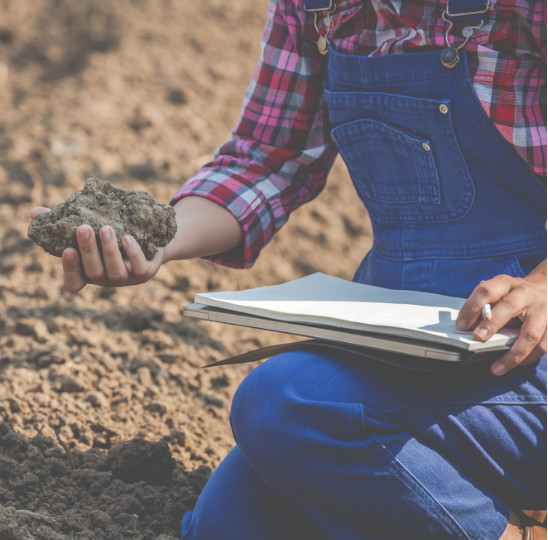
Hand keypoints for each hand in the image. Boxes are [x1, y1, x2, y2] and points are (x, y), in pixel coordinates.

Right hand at [30, 207, 163, 290]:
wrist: (149, 237)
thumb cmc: (112, 233)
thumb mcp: (89, 228)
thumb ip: (62, 223)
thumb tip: (34, 213)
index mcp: (89, 272)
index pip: (75, 282)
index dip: (70, 270)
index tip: (66, 249)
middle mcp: (106, 278)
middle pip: (94, 272)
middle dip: (88, 250)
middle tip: (84, 227)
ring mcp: (127, 278)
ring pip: (115, 271)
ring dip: (109, 250)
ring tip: (106, 228)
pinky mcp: (145, 272)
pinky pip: (139, 267)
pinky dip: (133, 253)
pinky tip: (128, 238)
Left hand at [456, 261, 546, 375]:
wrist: (547, 288)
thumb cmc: (515, 294)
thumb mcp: (498, 293)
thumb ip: (483, 308)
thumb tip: (465, 329)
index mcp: (507, 284)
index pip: (487, 291)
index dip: (472, 307)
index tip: (461, 325)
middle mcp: (527, 294)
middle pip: (510, 306)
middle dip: (492, 323)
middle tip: (478, 338)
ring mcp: (544, 311)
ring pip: (531, 333)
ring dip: (513, 353)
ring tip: (496, 368)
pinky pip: (543, 346)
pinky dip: (528, 358)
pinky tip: (515, 364)